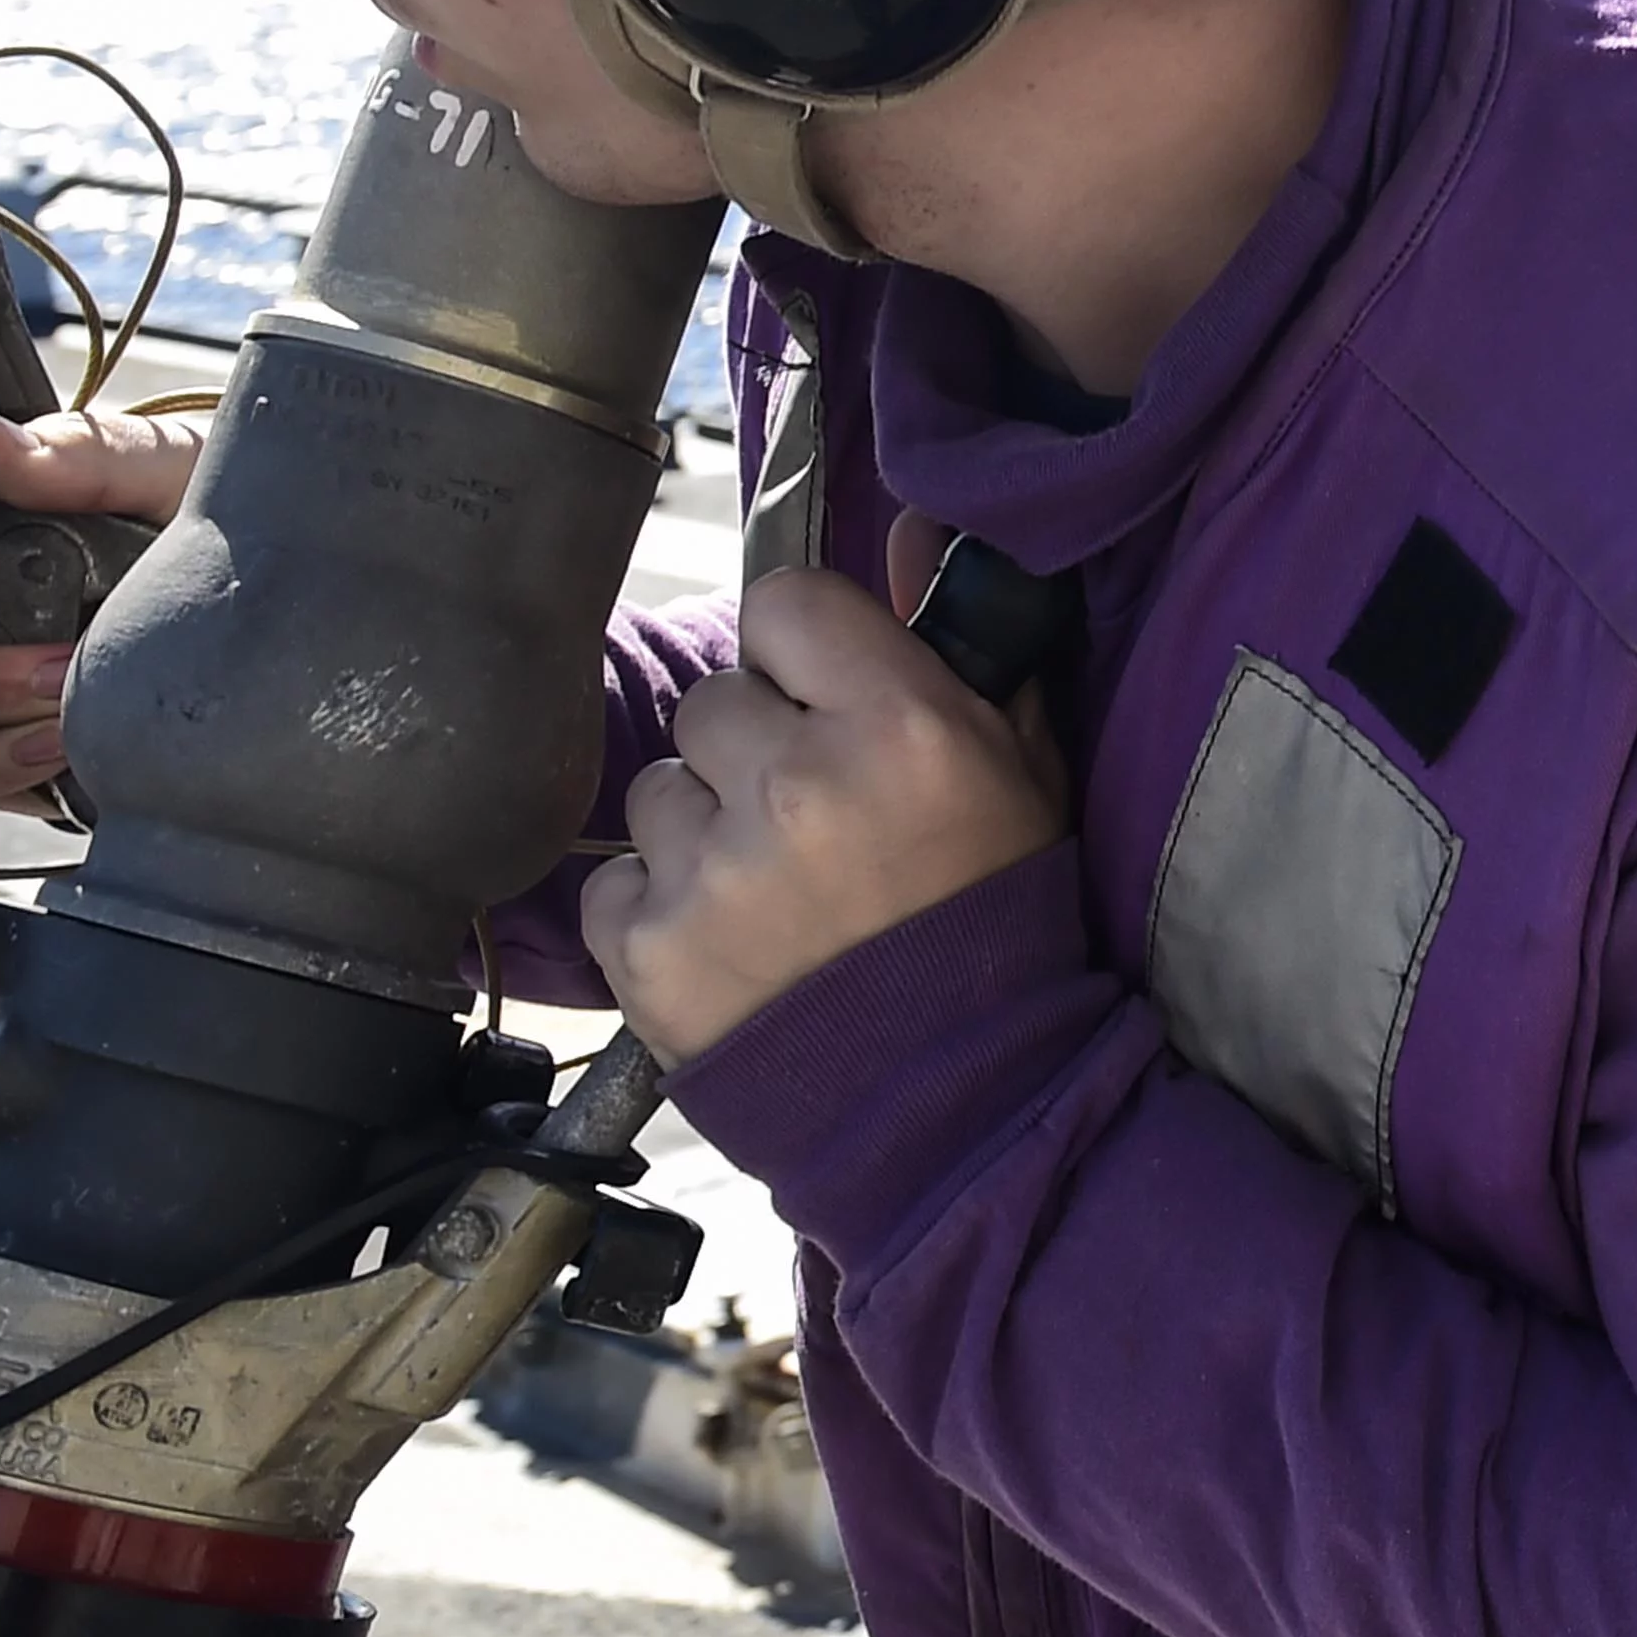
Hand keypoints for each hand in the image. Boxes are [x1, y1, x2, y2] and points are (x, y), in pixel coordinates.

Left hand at [581, 568, 1066, 1066]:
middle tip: (807, 820)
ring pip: (659, 788)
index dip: (803, 656)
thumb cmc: (996, 927)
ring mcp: (714, 871)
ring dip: (701, 829)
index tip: (825, 704)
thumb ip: (964, 650)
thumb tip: (908, 530)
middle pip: (716, 699)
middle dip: (752, 750)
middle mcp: (798, 784)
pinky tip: (725, 948)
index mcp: (899, 725)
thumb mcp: (1021, 776)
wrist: (958, 1106)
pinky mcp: (649, 951)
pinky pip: (614, 884)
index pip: (785, 604)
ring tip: (769, 895)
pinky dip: (656, 913)